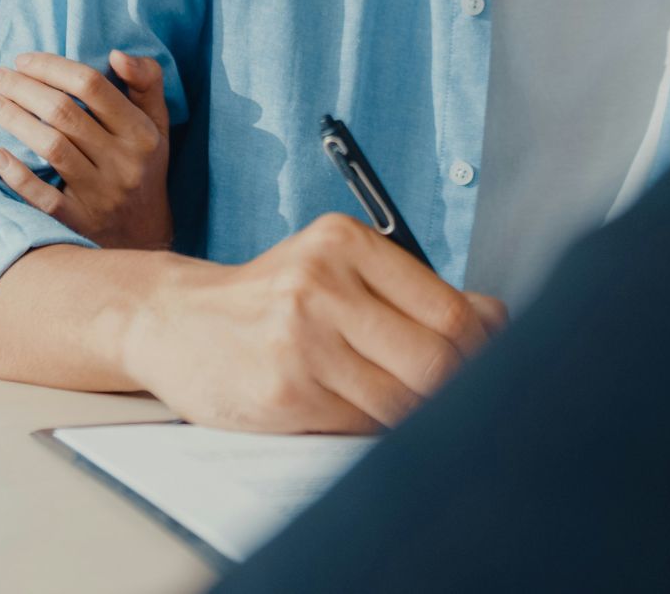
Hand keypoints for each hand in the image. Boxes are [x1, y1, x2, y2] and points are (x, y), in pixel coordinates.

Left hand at [0, 50, 172, 249]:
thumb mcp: (157, 122)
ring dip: (15, 120)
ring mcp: (101, 194)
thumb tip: (116, 54)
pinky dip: (17, 175)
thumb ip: (146, 81)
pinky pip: (44, 197)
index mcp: (141, 132)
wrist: (146, 235)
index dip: (52, 67)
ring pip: (51, 148)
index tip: (23, 59)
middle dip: (24, 88)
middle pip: (64, 113)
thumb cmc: (143, 166)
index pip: (92, 86)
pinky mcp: (79, 222)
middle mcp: (122, 161)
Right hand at [120, 213, 508, 433]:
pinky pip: (361, 425)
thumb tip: (496, 318)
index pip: (449, 309)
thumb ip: (408, 289)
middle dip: (459, 385)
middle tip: (461, 394)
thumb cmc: (267, 299)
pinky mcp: (284, 394)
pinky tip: (357, 409)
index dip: (484, 347)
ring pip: (404, 401)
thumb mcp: (332, 267)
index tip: (491, 359)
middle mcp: (321, 285)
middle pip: (436, 359)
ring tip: (403, 401)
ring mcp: (300, 343)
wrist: (173, 321)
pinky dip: (373, 427)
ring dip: (416, 412)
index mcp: (343, 242)